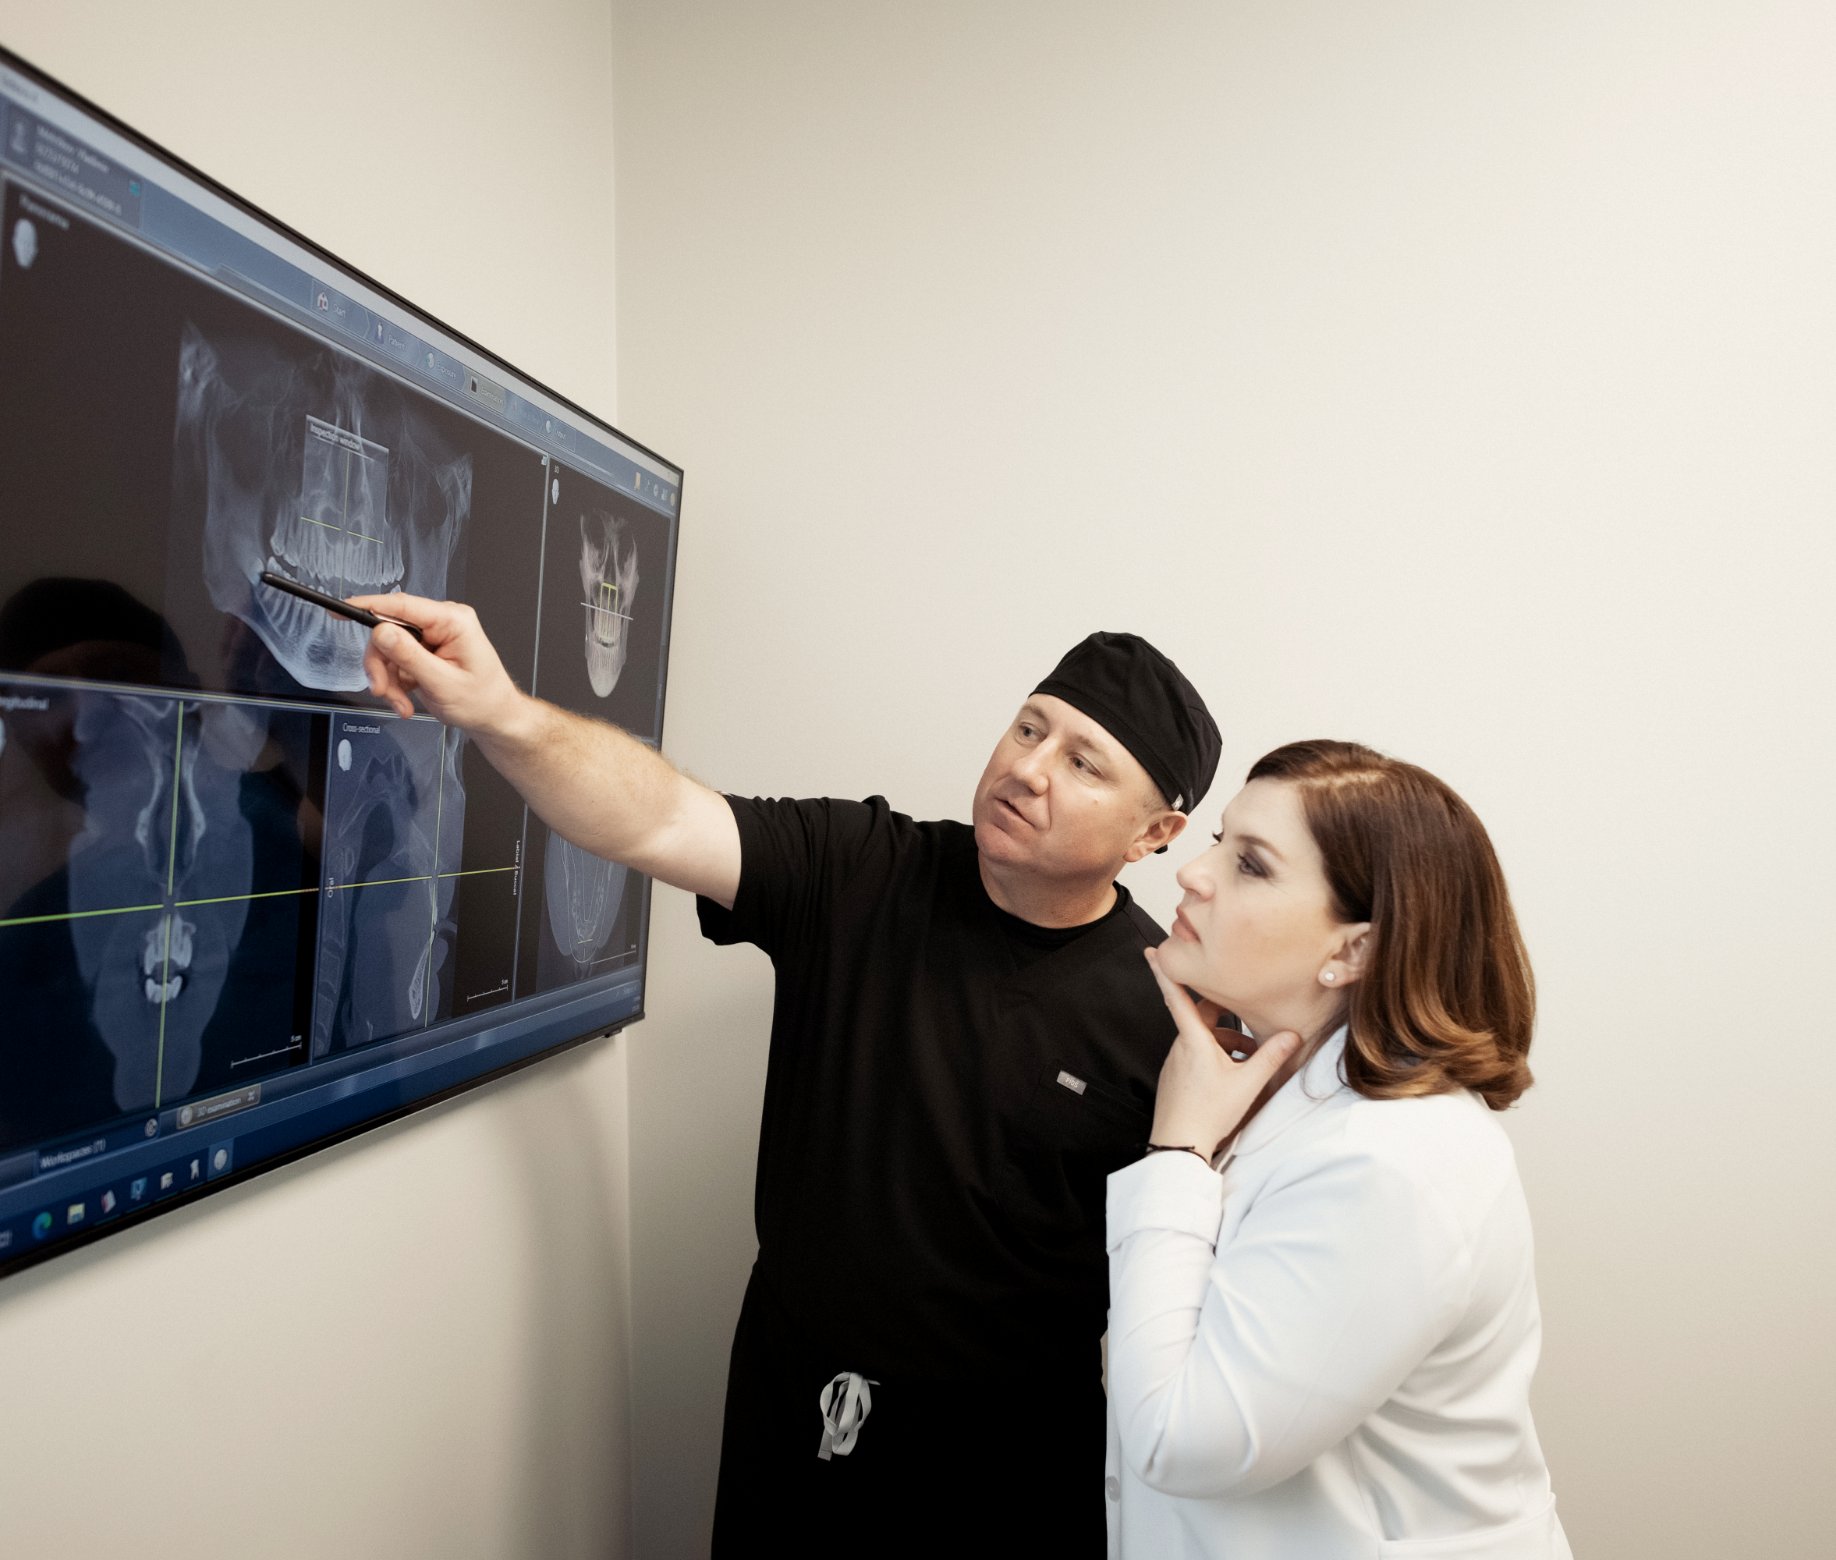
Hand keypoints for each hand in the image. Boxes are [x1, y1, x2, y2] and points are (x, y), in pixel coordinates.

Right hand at [351, 592, 523, 732]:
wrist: (493, 718)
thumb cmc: (482, 701)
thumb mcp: (443, 682)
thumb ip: (410, 656)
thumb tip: (381, 631)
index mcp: (452, 621)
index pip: (402, 605)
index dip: (368, 606)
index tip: (342, 609)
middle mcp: (441, 623)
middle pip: (388, 631)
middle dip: (381, 665)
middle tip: (382, 690)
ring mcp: (432, 637)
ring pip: (387, 650)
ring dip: (387, 680)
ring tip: (401, 704)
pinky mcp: (424, 652)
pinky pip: (394, 662)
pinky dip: (394, 684)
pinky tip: (406, 700)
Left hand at [1144, 946, 1302, 1159]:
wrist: (1179, 1145)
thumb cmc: (1209, 1113)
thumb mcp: (1248, 1083)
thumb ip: (1271, 1056)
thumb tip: (1291, 1034)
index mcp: (1193, 1040)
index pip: (1176, 996)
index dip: (1165, 971)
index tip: (1152, 950)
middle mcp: (1180, 1047)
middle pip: (1203, 1018)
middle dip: (1226, 1018)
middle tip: (1247, 1023)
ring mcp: (1176, 1063)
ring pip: (1203, 1039)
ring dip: (1226, 1042)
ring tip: (1251, 1058)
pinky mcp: (1177, 1078)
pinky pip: (1197, 1056)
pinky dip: (1217, 1057)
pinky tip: (1235, 1075)